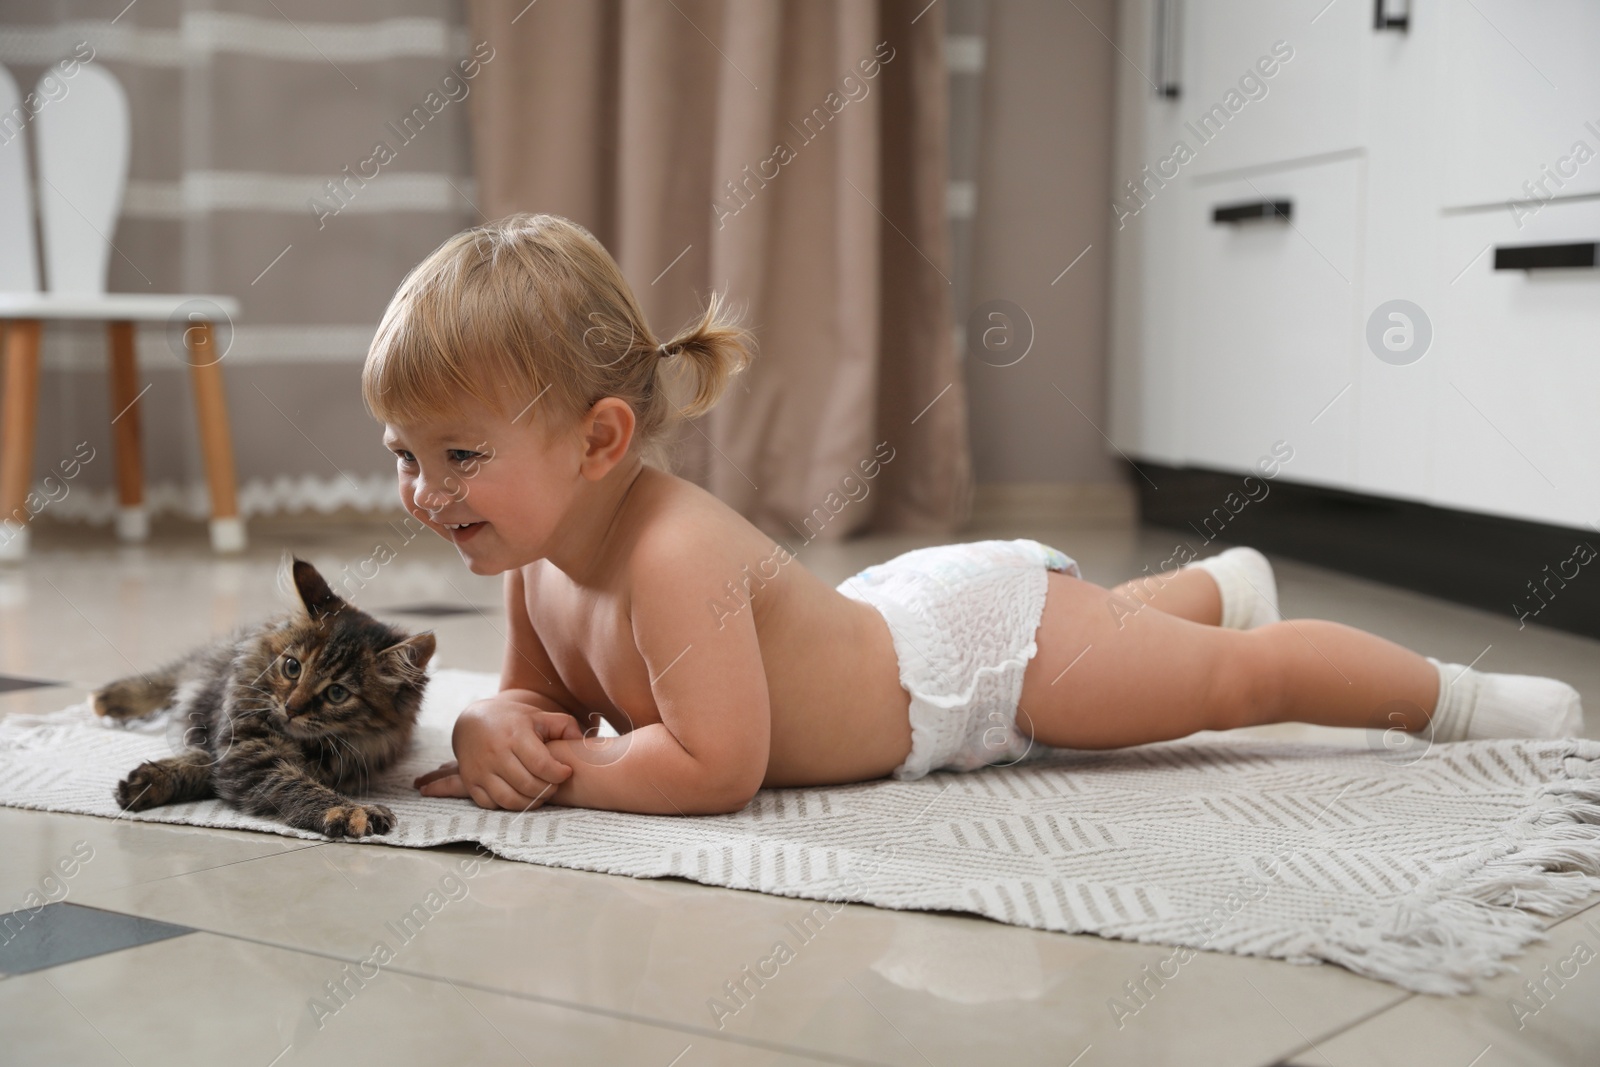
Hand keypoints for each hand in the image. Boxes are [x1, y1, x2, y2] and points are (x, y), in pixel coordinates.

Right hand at [415, 691, 583, 810]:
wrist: (472, 721)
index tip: (566, 773)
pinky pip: (492, 804)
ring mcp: (480, 769)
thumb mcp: (539, 716)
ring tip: (541, 793)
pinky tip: (520, 795)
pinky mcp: (470, 782)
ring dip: (531, 802)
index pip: (542, 765)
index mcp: (515, 735)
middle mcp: (495, 753)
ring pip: (510, 799)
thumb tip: (583, 742)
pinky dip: (509, 805)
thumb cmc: (513, 721)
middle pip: (528, 785)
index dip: (559, 774)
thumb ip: (564, 726)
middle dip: (548, 790)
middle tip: (554, 785)